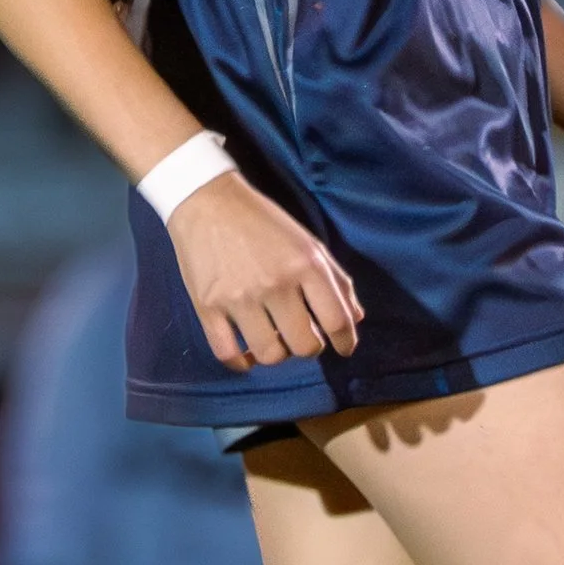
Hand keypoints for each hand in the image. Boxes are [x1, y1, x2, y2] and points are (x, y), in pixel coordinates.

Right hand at [167, 168, 362, 371]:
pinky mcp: (208, 307)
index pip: (336, 320)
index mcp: (305, 265)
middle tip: (302, 336)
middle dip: (309, 347)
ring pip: (269, 355)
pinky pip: (227, 353)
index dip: (346, 342)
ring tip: (274, 339)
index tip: (344, 349)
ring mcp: (239, 298)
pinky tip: (246, 354)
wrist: (207, 202)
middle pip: (304, 346)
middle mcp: (275, 285)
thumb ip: (336, 280)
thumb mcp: (308, 243)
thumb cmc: (263, 221)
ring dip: (277, 353)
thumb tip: (356, 318)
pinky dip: (240, 362)